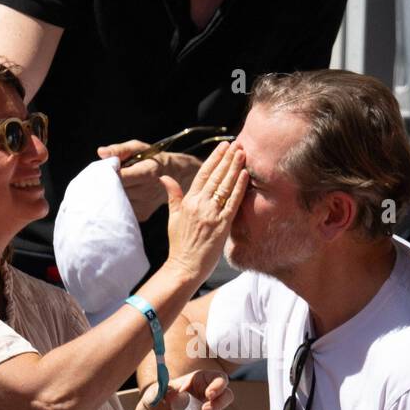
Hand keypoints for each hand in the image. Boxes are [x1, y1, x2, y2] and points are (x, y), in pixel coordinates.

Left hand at [98, 141, 203, 222]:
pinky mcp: (143, 215)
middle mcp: (148, 191)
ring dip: (111, 195)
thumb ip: (119, 150)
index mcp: (148, 172)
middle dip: (107, 185)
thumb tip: (101, 153)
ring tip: (112, 186)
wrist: (174, 176)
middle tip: (101, 179)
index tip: (101, 171)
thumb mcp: (138, 148)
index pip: (121, 177)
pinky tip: (119, 195)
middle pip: (118, 191)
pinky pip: (123, 211)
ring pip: (118, 203)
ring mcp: (146, 205)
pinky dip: (117, 204)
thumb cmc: (151, 159)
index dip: (108, 174)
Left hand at [131, 369, 231, 409]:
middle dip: (220, 404)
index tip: (209, 395)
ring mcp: (206, 407)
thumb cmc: (156, 398)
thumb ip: (163, 392)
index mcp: (199, 379)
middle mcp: (206, 392)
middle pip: (227, 395)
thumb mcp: (156, 392)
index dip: (219, 385)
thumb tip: (171, 395)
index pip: (218, 378)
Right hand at [160, 141, 247, 285]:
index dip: (214, 158)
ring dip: (234, 167)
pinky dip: (239, 187)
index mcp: (189, 201)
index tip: (223, 147)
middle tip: (237, 143)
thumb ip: (173, 195)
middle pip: (216, 176)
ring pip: (224, 185)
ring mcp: (211, 214)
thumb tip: (164, 177)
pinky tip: (245, 175)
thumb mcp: (173, 217)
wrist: (184, 266)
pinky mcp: (222, 225)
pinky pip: (232, 202)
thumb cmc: (179, 244)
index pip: (203, 174)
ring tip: (243, 153)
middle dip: (227, 158)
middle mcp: (200, 204)